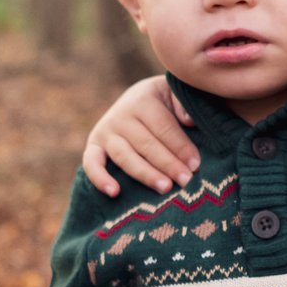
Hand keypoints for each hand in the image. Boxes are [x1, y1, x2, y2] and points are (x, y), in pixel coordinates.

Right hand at [82, 78, 197, 194]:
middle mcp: (120, 115)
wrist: (139, 99)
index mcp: (143, 99)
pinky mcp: (94, 146)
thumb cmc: (165, 102)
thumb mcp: (175, 94)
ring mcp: (105, 131)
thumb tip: (188, 120)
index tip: (195, 164)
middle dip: (168, 163)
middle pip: (146, 144)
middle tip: (186, 180)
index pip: (163, 127)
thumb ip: (183, 103)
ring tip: (165, 188)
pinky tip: (114, 193)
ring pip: (125, 156)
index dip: (180, 146)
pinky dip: (99, 178)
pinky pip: (91, 163)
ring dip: (145, 174)